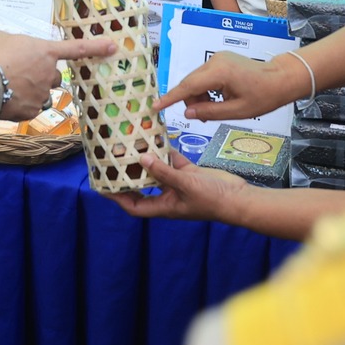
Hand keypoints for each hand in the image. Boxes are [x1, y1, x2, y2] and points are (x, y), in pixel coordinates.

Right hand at [0, 31, 113, 120]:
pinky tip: (5, 98)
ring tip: (10, 87)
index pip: (77, 48)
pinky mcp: (31, 112)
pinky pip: (31, 108)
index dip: (96, 47)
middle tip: (21, 73)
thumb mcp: (4, 38)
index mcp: (45, 52)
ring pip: (42, 93)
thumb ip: (17, 44)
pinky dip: (21, 104)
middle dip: (43, 75)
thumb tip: (15, 51)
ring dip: (32, 91)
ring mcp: (41, 94)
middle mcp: (48, 74)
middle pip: (54, 76)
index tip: (113, 47)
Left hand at [107, 149, 251, 221]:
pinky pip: (173, 161)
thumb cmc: (212, 199)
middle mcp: (168, 196)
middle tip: (114, 159)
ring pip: (157, 171)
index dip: (119, 198)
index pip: (134, 206)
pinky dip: (166, 151)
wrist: (239, 198)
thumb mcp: (185, 184)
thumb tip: (141, 157)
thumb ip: (163, 171)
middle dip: (129, 174)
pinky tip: (156, 137)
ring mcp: (179, 184)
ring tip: (131, 144)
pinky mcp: (189, 173)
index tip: (105, 187)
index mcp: (164, 207)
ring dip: (147, 159)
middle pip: (143, 186)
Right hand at [153, 50, 307, 121]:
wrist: (280, 79)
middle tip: (200, 117)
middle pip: (189, 82)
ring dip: (197, 95)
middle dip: (190, 100)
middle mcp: (215, 60)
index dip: (170, 98)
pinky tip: (215, 99)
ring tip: (212, 109)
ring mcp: (217, 58)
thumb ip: (209, 112)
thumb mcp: (237, 111)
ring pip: (195, 79)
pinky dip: (204, 88)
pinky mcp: (220, 59)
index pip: (188, 86)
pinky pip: (203, 76)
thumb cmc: (263, 97)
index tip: (155, 106)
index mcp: (219, 72)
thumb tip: (187, 113)